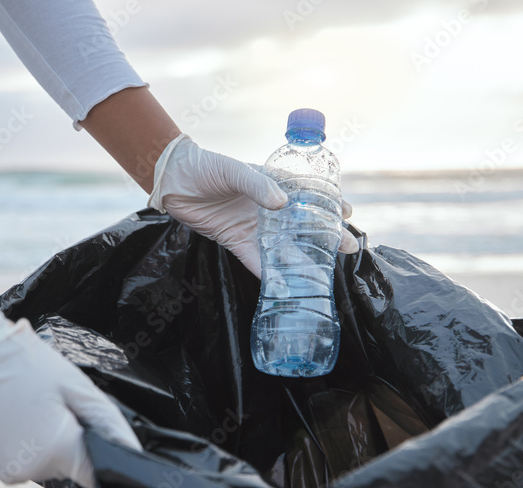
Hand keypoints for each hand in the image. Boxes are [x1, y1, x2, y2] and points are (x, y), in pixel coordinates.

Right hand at [0, 300, 140, 487]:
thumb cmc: (27, 365)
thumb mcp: (76, 386)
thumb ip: (109, 423)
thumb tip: (133, 452)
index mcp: (59, 450)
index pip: (96, 474)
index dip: (99, 455)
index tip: (89, 431)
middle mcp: (32, 471)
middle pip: (68, 468)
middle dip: (69, 442)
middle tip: (54, 407)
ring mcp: (6, 474)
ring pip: (43, 467)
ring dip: (44, 446)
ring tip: (30, 410)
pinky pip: (18, 465)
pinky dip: (20, 448)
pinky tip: (13, 420)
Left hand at [147, 134, 359, 277]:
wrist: (174, 181)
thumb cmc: (206, 167)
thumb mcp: (234, 171)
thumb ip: (258, 185)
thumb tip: (282, 203)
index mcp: (273, 185)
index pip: (308, 195)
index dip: (329, 205)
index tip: (348, 213)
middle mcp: (268, 209)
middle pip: (303, 225)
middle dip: (326, 237)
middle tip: (348, 248)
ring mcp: (254, 227)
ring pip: (284, 247)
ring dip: (302, 260)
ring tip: (323, 273)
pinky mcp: (236, 242)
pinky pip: (256, 261)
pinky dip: (269, 274)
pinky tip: (285, 286)